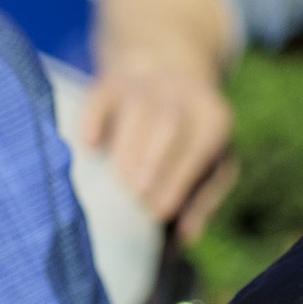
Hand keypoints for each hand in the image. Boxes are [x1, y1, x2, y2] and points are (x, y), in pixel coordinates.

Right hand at [80, 0, 240, 241]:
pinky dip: (93, 120)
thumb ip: (202, 198)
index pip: (199, 148)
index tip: (159, 213)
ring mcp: (145, 85)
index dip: (179, 180)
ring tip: (119, 179)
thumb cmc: (192, 132)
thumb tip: (186, 238)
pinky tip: (88, 146)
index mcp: (214, 120)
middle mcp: (182, 96)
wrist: (168, 65)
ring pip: (138, 109)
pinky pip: (101, 97)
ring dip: (128, 145)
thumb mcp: (212, 158)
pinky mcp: (110, 81)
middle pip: (169, 125)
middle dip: (154, 161)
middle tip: (138, 196)